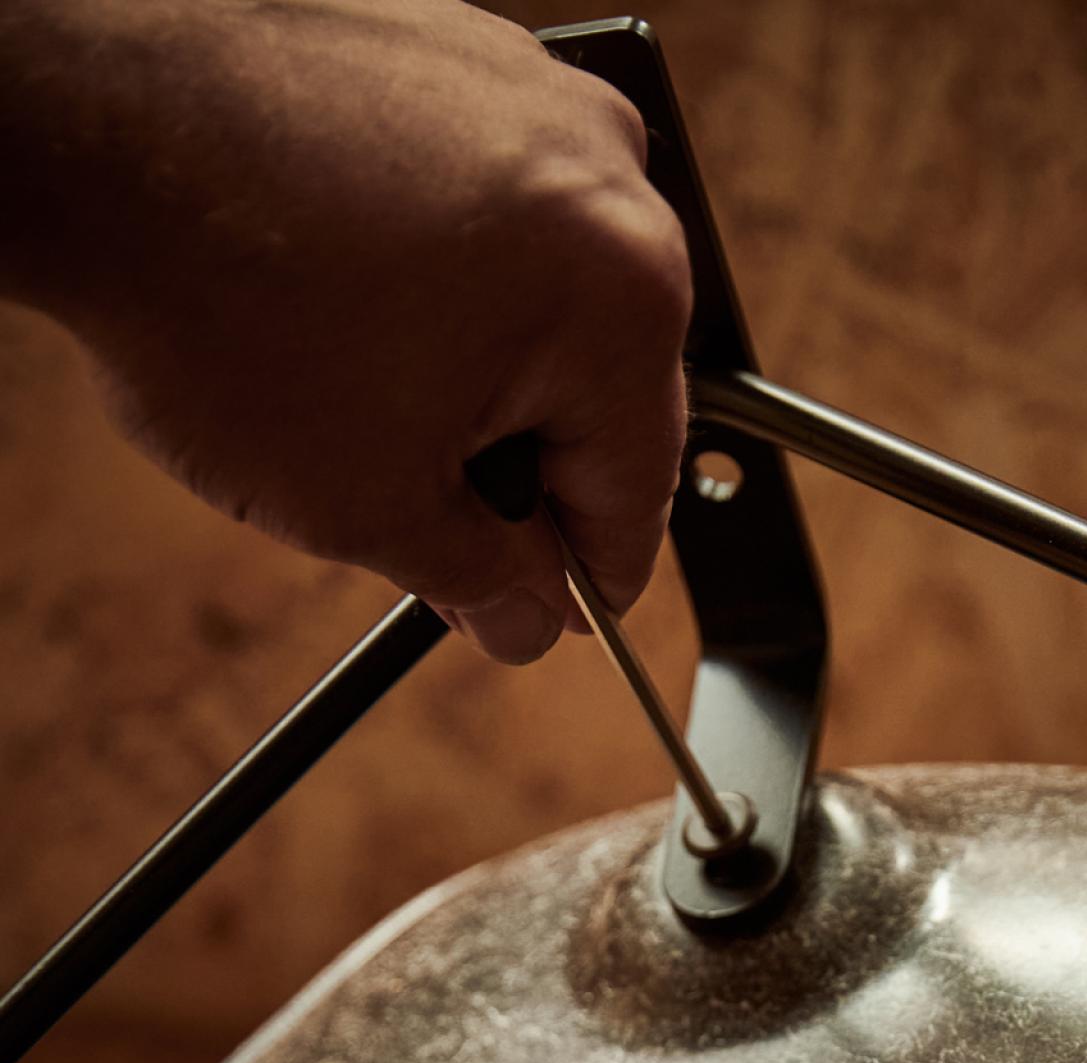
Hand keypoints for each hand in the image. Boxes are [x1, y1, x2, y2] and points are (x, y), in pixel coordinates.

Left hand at [10, 0, 689, 660]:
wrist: (83, 118)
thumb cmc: (224, 294)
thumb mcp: (368, 502)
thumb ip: (477, 578)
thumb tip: (525, 617)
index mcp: (624, 294)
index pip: (638, 487)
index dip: (580, 576)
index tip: (537, 609)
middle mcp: (606, 172)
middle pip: (596, 376)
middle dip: (513, 456)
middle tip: (413, 506)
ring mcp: (527, 88)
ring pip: (535, 285)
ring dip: (467, 355)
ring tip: (352, 381)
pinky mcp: (445, 38)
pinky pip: (470, 193)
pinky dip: (421, 258)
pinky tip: (332, 290)